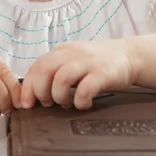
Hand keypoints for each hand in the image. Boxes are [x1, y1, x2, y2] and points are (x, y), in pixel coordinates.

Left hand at [20, 40, 136, 109]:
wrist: (128, 55)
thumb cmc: (96, 64)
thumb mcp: (72, 60)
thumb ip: (54, 71)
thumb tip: (32, 93)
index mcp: (62, 51)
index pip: (37, 65)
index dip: (28, 87)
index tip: (26, 104)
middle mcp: (73, 54)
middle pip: (45, 69)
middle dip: (41, 91)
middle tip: (47, 104)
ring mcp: (89, 62)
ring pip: (62, 78)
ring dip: (59, 96)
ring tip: (65, 104)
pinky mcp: (104, 73)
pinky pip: (86, 88)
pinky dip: (80, 100)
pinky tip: (83, 104)